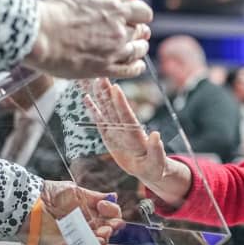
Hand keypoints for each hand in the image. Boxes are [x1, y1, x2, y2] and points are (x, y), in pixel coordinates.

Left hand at [20, 180, 124, 244]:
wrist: (28, 206)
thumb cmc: (49, 195)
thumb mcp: (73, 191)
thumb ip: (93, 197)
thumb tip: (113, 196)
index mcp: (89, 210)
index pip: (110, 214)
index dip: (112, 211)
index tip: (103, 206)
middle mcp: (86, 225)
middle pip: (109, 229)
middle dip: (112, 226)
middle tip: (106, 225)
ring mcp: (78, 237)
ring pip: (100, 242)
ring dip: (104, 238)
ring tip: (100, 233)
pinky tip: (95, 242)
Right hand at [24, 0, 152, 79]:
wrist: (40, 37)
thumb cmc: (52, 12)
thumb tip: (100, 0)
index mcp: (114, 9)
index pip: (144, 12)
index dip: (140, 15)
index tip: (134, 17)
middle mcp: (119, 30)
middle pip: (141, 32)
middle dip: (137, 32)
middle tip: (132, 34)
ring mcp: (114, 51)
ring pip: (139, 51)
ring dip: (138, 49)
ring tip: (134, 49)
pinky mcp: (105, 69)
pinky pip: (131, 70)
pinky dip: (136, 67)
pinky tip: (137, 65)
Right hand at [82, 78, 192, 206]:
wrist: (148, 169)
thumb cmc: (156, 167)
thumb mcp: (157, 161)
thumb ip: (156, 149)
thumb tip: (156, 134)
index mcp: (136, 134)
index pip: (127, 116)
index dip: (121, 103)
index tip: (116, 88)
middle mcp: (125, 128)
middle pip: (114, 108)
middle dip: (107, 92)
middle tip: (100, 75)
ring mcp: (116, 129)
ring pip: (106, 109)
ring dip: (99, 95)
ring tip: (92, 79)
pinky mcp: (109, 135)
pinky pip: (99, 120)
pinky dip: (93, 109)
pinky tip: (86, 97)